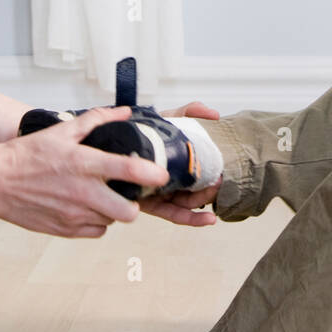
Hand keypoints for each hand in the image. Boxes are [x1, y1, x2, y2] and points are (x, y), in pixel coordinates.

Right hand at [0, 106, 171, 238]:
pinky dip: (96, 221)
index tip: (161, 174)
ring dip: (112, 210)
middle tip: (127, 192)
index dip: (153, 174)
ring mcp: (73, 215)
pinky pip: (96, 231)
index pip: (131, 170)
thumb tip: (124, 112)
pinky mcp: (64, 230)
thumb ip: (97, 120)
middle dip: (134, 203)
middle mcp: (82, 193)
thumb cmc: (27, 154)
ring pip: (112, 221)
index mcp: (85, 164)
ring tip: (100, 195)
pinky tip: (86, 207)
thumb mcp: (62, 131)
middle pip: (129, 211)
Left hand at [139, 101, 222, 224]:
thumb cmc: (140, 131)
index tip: (221, 175)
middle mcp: (171, 180)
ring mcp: (162, 192)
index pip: (200, 175)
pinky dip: (192, 219)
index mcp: (178, 164)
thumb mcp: (167, 118)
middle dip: (209, 190)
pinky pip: (174, 214)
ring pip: (188, 204)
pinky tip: (209, 220)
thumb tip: (214, 114)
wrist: (110, 137)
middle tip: (216, 182)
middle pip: (196, 191)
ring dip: (203, 202)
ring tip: (211, 192)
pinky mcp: (151, 203)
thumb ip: (189, 112)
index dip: (212, 178)